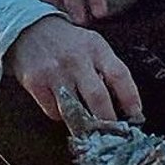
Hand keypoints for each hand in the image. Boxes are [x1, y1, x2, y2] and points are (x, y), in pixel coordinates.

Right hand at [5, 15, 142, 124]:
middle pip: (98, 99)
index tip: (136, 116)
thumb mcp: (91, 44)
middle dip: (108, 122)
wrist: (27, 28)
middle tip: (113, 135)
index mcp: (95, 47)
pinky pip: (54, 112)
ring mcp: (55, 72)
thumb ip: (106, 68)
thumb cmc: (66, 41)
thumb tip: (124, 105)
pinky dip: (61, 116)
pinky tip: (62, 108)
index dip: (130, 99)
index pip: (119, 75)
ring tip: (90, 132)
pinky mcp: (36, 82)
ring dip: (85, 126)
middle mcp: (76, 59)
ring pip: (75, 111)